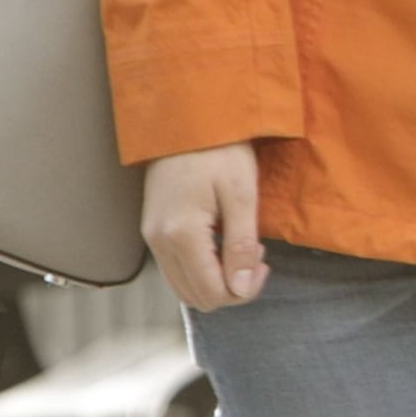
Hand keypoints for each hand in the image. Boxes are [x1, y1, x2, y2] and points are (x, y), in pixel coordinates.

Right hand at [143, 144, 267, 308]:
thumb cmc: (219, 151)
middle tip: (256, 256)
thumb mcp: (241, 196)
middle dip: (232, 287)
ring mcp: (151, 237)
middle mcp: (158, 242)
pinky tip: (223, 241)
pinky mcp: (152, 230)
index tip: (264, 263)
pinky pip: (177, 267)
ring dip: (217, 278)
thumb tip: (241, 289)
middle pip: (195, 296)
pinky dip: (202, 267)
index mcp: (180, 234)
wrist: (185, 120)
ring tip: (243, 247)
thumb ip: (240, 246)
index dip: (244, 290)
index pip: (211, 292)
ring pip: (183, 285)